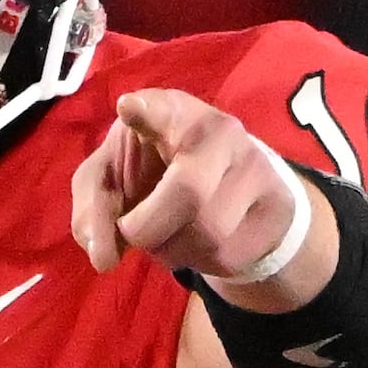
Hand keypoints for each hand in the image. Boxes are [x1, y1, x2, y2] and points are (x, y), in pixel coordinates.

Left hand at [67, 88, 329, 290]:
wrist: (233, 192)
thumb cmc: (157, 174)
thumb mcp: (113, 180)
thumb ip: (93, 211)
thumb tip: (102, 257)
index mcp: (172, 113)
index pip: (162, 108)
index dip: (146, 112)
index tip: (128, 108)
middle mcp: (219, 131)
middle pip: (188, 192)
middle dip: (148, 228)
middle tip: (131, 234)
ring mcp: (254, 168)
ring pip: (207, 234)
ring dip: (171, 250)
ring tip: (166, 235)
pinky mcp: (274, 207)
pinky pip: (226, 254)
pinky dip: (197, 260)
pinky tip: (195, 242)